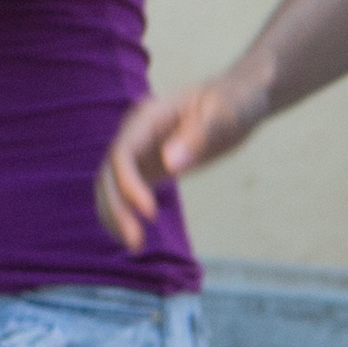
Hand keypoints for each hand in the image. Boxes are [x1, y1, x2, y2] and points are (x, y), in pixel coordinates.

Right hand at [95, 55, 276, 248]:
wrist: (238, 100)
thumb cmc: (235, 101)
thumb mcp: (225, 115)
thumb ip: (199, 136)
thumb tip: (170, 164)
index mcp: (147, 117)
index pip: (122, 153)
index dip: (128, 184)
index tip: (149, 212)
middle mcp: (134, 134)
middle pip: (109, 173)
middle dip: (117, 207)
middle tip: (136, 242)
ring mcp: (138, 151)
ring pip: (110, 186)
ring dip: (115, 215)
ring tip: (134, 246)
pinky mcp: (147, 166)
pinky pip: (124, 191)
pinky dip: (123, 213)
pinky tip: (133, 236)